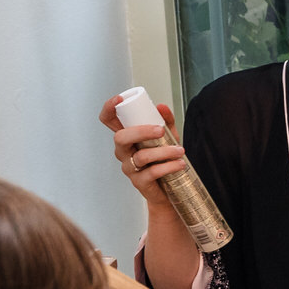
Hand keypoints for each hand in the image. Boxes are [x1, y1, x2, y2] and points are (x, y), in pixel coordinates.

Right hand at [101, 94, 187, 210]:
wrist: (170, 189)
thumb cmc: (164, 160)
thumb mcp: (168, 138)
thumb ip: (166, 121)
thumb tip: (162, 106)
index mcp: (126, 137)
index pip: (108, 121)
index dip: (109, 109)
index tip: (120, 100)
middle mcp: (123, 151)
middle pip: (120, 137)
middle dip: (140, 131)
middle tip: (161, 130)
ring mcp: (129, 167)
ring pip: (141, 156)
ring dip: (163, 152)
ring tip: (180, 151)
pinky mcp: (139, 182)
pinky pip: (151, 173)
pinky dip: (168, 167)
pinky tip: (180, 164)